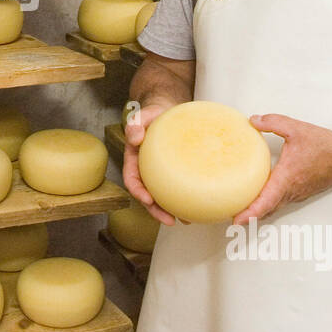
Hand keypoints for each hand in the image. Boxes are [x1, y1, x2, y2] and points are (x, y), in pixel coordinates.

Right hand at [122, 102, 179, 225]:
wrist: (168, 110)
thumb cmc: (154, 112)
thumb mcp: (144, 114)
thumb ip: (135, 123)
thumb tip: (135, 137)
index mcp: (135, 160)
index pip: (132, 180)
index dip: (138, 192)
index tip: (148, 200)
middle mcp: (146, 170)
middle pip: (148, 196)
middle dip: (157, 211)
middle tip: (170, 221)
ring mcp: (160, 173)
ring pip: (164, 195)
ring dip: (173, 210)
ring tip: (188, 220)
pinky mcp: (175, 172)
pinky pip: (179, 186)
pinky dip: (186, 197)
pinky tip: (200, 203)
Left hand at [234, 113, 331, 223]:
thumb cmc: (325, 146)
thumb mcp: (296, 128)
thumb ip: (273, 122)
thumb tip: (253, 120)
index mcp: (287, 178)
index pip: (266, 201)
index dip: (250, 212)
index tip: (236, 220)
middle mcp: (291, 190)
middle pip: (266, 209)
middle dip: (247, 216)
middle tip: (229, 218)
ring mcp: (296, 193)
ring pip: (273, 207)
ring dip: (256, 212)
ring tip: (238, 212)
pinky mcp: (300, 192)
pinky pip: (280, 202)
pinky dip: (266, 205)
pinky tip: (257, 199)